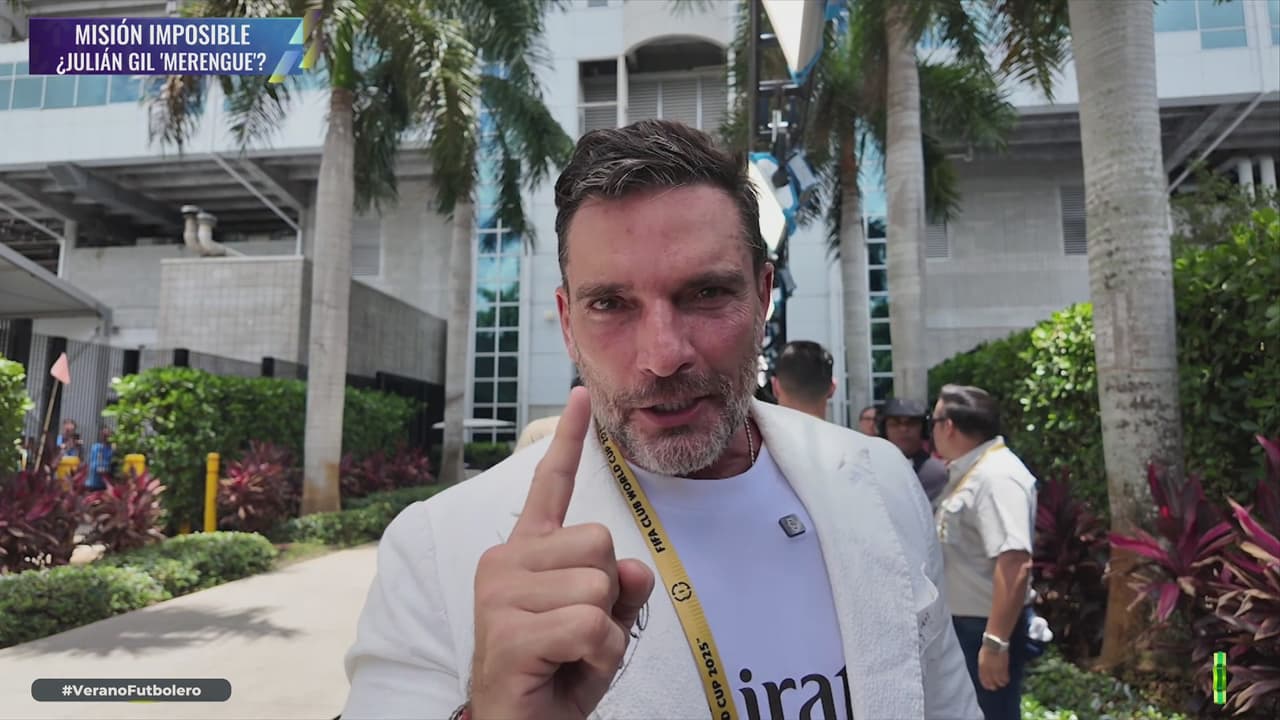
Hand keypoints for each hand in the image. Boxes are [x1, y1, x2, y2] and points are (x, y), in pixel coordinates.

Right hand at [469, 387, 655, 719]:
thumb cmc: (557, 674)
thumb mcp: (603, 625)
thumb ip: (621, 589)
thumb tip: (634, 565)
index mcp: (525, 553)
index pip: (549, 486)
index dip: (568, 441)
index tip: (581, 395)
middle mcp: (504, 561)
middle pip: (601, 541)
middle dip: (609, 593)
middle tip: (578, 633)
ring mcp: (499, 595)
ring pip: (600, 585)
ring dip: (605, 632)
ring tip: (570, 656)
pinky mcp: (507, 632)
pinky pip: (592, 625)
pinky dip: (598, 656)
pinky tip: (565, 669)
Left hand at [977, 645, 1009, 690]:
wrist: (995, 642)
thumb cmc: (987, 648)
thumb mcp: (981, 657)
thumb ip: (982, 665)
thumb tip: (984, 672)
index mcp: (982, 666)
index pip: (983, 679)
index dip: (986, 684)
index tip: (988, 687)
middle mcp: (989, 669)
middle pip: (991, 682)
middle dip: (993, 686)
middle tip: (994, 688)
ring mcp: (997, 668)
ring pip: (999, 681)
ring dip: (1000, 684)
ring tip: (1001, 684)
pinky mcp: (1004, 667)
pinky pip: (1006, 677)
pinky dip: (1006, 680)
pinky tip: (1006, 681)